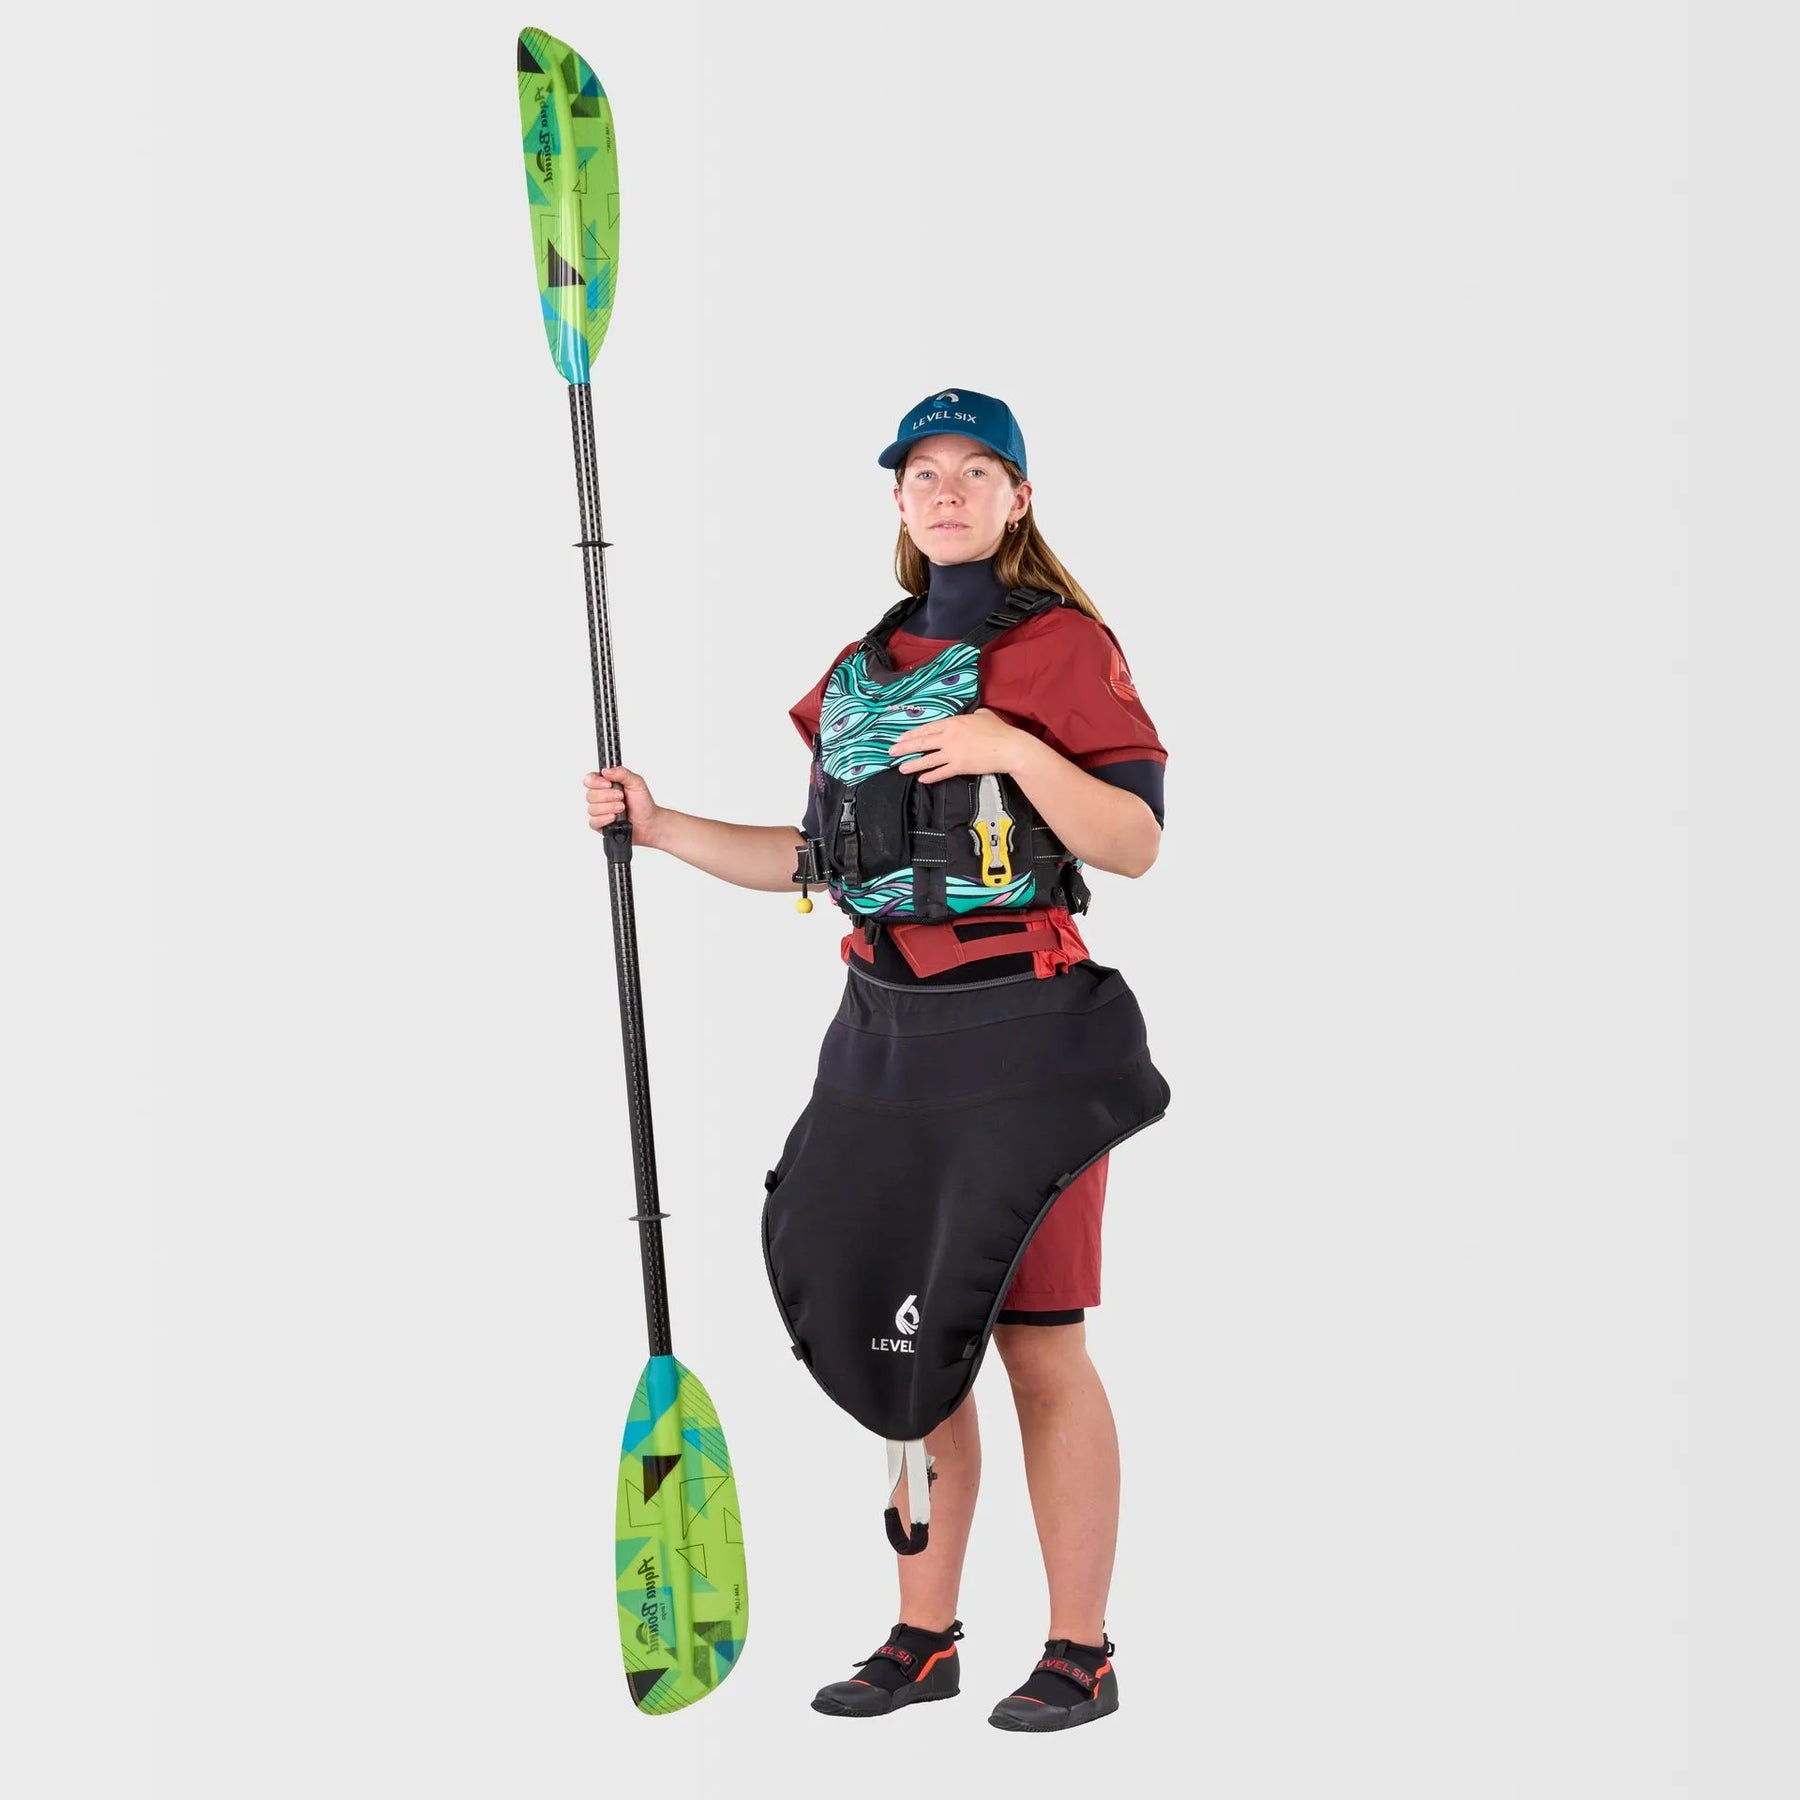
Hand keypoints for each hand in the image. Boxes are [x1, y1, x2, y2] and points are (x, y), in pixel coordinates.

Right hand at [584, 766, 662, 843]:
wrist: (649, 822)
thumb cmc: (642, 802)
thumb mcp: (636, 782)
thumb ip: (622, 773)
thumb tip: (606, 771)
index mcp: (605, 784)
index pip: (590, 779)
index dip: (596, 782)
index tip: (608, 784)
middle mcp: (600, 797)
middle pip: (590, 794)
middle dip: (607, 796)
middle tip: (621, 797)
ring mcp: (599, 811)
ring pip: (592, 808)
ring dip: (609, 808)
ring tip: (622, 808)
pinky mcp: (599, 824)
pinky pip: (593, 822)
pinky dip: (605, 819)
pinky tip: (614, 818)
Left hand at [888, 707, 1026, 783]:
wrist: (1009, 747)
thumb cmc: (999, 730)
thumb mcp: (983, 715)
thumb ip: (972, 715)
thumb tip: (971, 716)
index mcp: (953, 722)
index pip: (928, 728)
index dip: (912, 733)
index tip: (901, 737)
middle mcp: (949, 737)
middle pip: (922, 742)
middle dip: (905, 747)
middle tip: (891, 752)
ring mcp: (953, 752)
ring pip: (928, 759)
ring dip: (913, 764)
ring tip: (900, 768)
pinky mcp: (960, 766)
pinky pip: (941, 772)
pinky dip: (931, 776)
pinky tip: (921, 778)